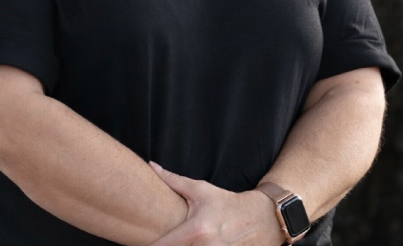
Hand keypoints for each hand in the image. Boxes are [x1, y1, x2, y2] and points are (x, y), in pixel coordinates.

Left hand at [147, 162, 282, 245]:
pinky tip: (194, 244)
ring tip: (180, 241)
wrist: (260, 218)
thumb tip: (152, 166)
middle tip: (161, 240)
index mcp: (196, 231)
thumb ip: (173, 180)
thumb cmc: (226, 203)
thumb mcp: (200, 190)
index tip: (142, 242)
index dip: (150, 245)